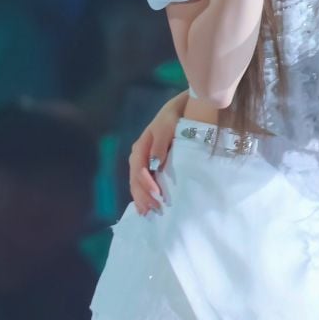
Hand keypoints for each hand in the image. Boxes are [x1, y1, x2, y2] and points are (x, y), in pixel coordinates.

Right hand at [128, 94, 184, 214]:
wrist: (182, 106)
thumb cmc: (175, 115)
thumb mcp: (168, 125)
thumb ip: (160, 144)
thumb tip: (154, 164)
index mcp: (141, 146)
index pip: (139, 169)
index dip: (146, 184)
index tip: (156, 195)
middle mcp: (139, 155)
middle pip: (136, 179)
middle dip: (143, 196)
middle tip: (154, 210)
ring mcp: (144, 159)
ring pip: (137, 183)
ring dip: (142, 198)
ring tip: (148, 213)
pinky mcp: (151, 162)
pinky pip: (144, 181)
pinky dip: (144, 194)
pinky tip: (146, 205)